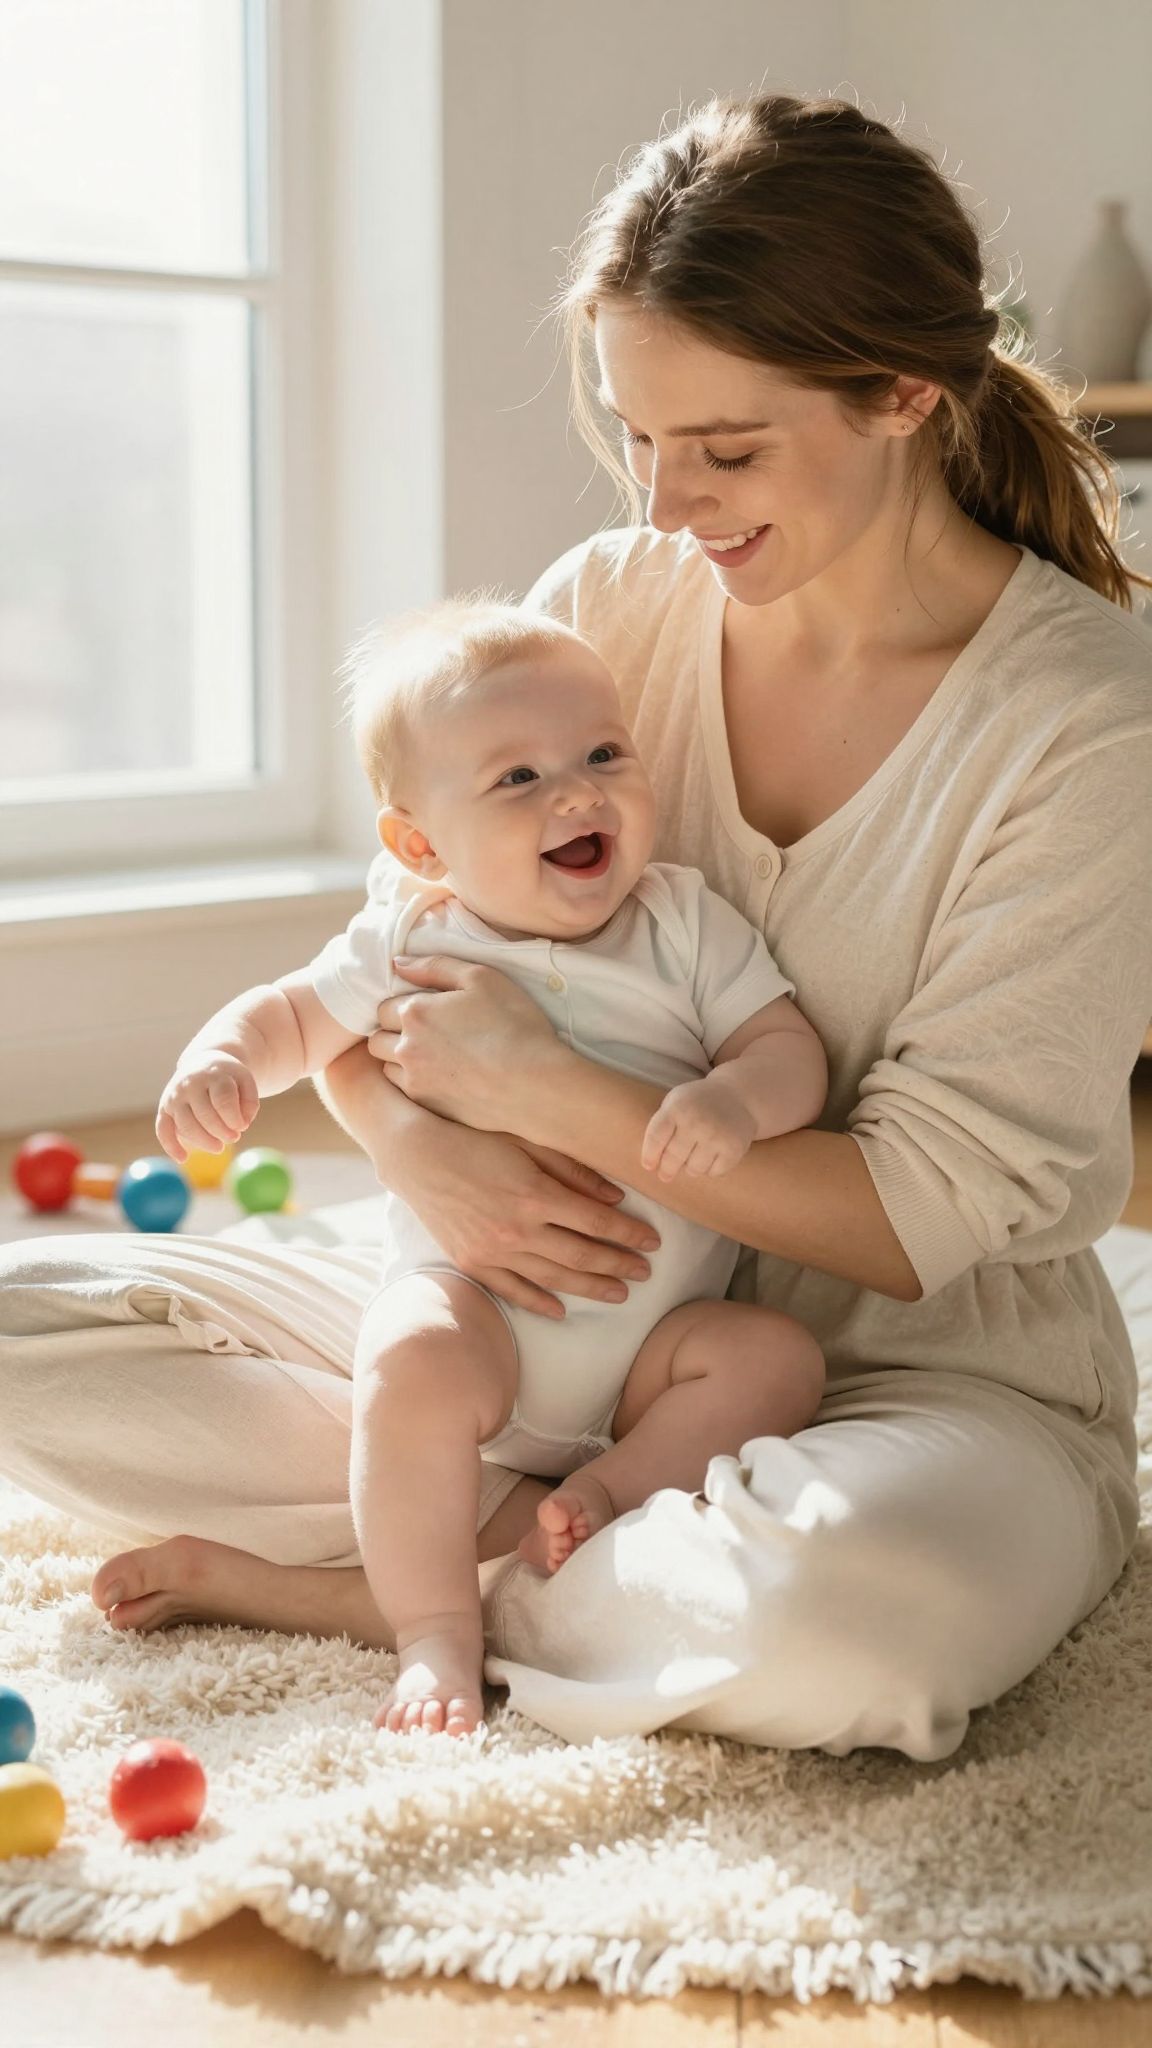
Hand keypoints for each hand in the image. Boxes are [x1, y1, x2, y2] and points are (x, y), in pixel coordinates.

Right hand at [156, 1052, 259, 1162]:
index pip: (223, 1100)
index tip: (242, 1127)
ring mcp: (175, 1097)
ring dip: (204, 1142)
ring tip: (219, 1147)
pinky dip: (171, 1146)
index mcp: (213, 1075)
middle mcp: (190, 1084)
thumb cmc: (227, 1078)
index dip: (234, 1119)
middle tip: (234, 1138)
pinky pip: (163, 1129)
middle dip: (222, 1132)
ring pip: (186, 1125)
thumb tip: (241, 1126)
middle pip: (205, 1115)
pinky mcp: (164, 1109)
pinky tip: (183, 1158)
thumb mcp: (245, 1082)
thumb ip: (250, 1103)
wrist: (202, 1063)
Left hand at [366, 954, 564, 1132]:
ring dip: (399, 1058)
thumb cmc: (513, 1024)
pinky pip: (404, 1090)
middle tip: (428, 1032)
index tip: (430, 1010)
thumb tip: (397, 964)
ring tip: (433, 1056)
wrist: (534, 1083)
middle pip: (378, 1037)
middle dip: (394, 1032)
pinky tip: (443, 1077)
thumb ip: (434, 966)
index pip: (386, 1006)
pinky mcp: (427, 1105)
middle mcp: (405, 1046)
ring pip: (386, 1066)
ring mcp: (413, 1079)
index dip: (406, 1005)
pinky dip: (415, 1081)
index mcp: (415, 1012)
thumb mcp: (481, 977)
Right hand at [391, 1120, 662, 1319]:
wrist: (416, 1156)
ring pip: (554, 1279)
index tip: (652, 1242)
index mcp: (535, 1194)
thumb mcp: (527, 1142)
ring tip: (620, 1294)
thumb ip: (573, 1170)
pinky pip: (513, 1290)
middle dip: (620, 1265)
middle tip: (646, 1273)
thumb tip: (617, 1197)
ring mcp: (493, 1250)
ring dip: (591, 1288)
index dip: (629, 1233)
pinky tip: (563, 1310)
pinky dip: (540, 1303)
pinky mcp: (472, 1263)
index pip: (597, 1222)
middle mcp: (517, 1228)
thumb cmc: (475, 1140)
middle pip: (582, 1256)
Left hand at [640, 1075, 756, 1182]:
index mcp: (677, 1107)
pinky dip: (711, 1169)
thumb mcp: (675, 1103)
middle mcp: (697, 1121)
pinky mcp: (734, 1148)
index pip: (655, 1139)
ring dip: (690, 1168)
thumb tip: (649, 1166)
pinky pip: (714, 1172)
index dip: (649, 1156)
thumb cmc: (697, 1104)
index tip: (648, 1167)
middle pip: (672, 1158)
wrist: (737, 1096)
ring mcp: (717, 1135)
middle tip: (666, 1175)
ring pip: (693, 1169)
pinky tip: (712, 1156)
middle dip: (667, 1170)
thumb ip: (660, 1128)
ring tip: (693, 1157)